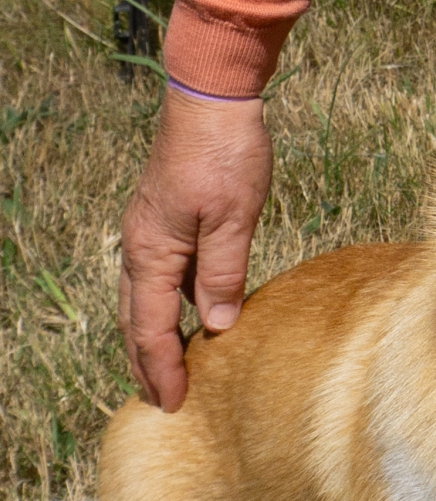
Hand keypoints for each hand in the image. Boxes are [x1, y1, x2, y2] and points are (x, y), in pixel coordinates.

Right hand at [119, 86, 272, 410]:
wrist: (212, 96)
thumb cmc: (225, 153)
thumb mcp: (234, 218)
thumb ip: (224, 272)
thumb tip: (216, 326)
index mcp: (152, 250)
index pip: (151, 326)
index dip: (162, 368)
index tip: (174, 404)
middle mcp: (142, 245)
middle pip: (136, 319)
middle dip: (147, 363)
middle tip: (162, 402)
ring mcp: (152, 233)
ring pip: (144, 300)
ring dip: (151, 339)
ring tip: (165, 372)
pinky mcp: (168, 222)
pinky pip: (161, 279)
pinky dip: (166, 309)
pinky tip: (186, 321)